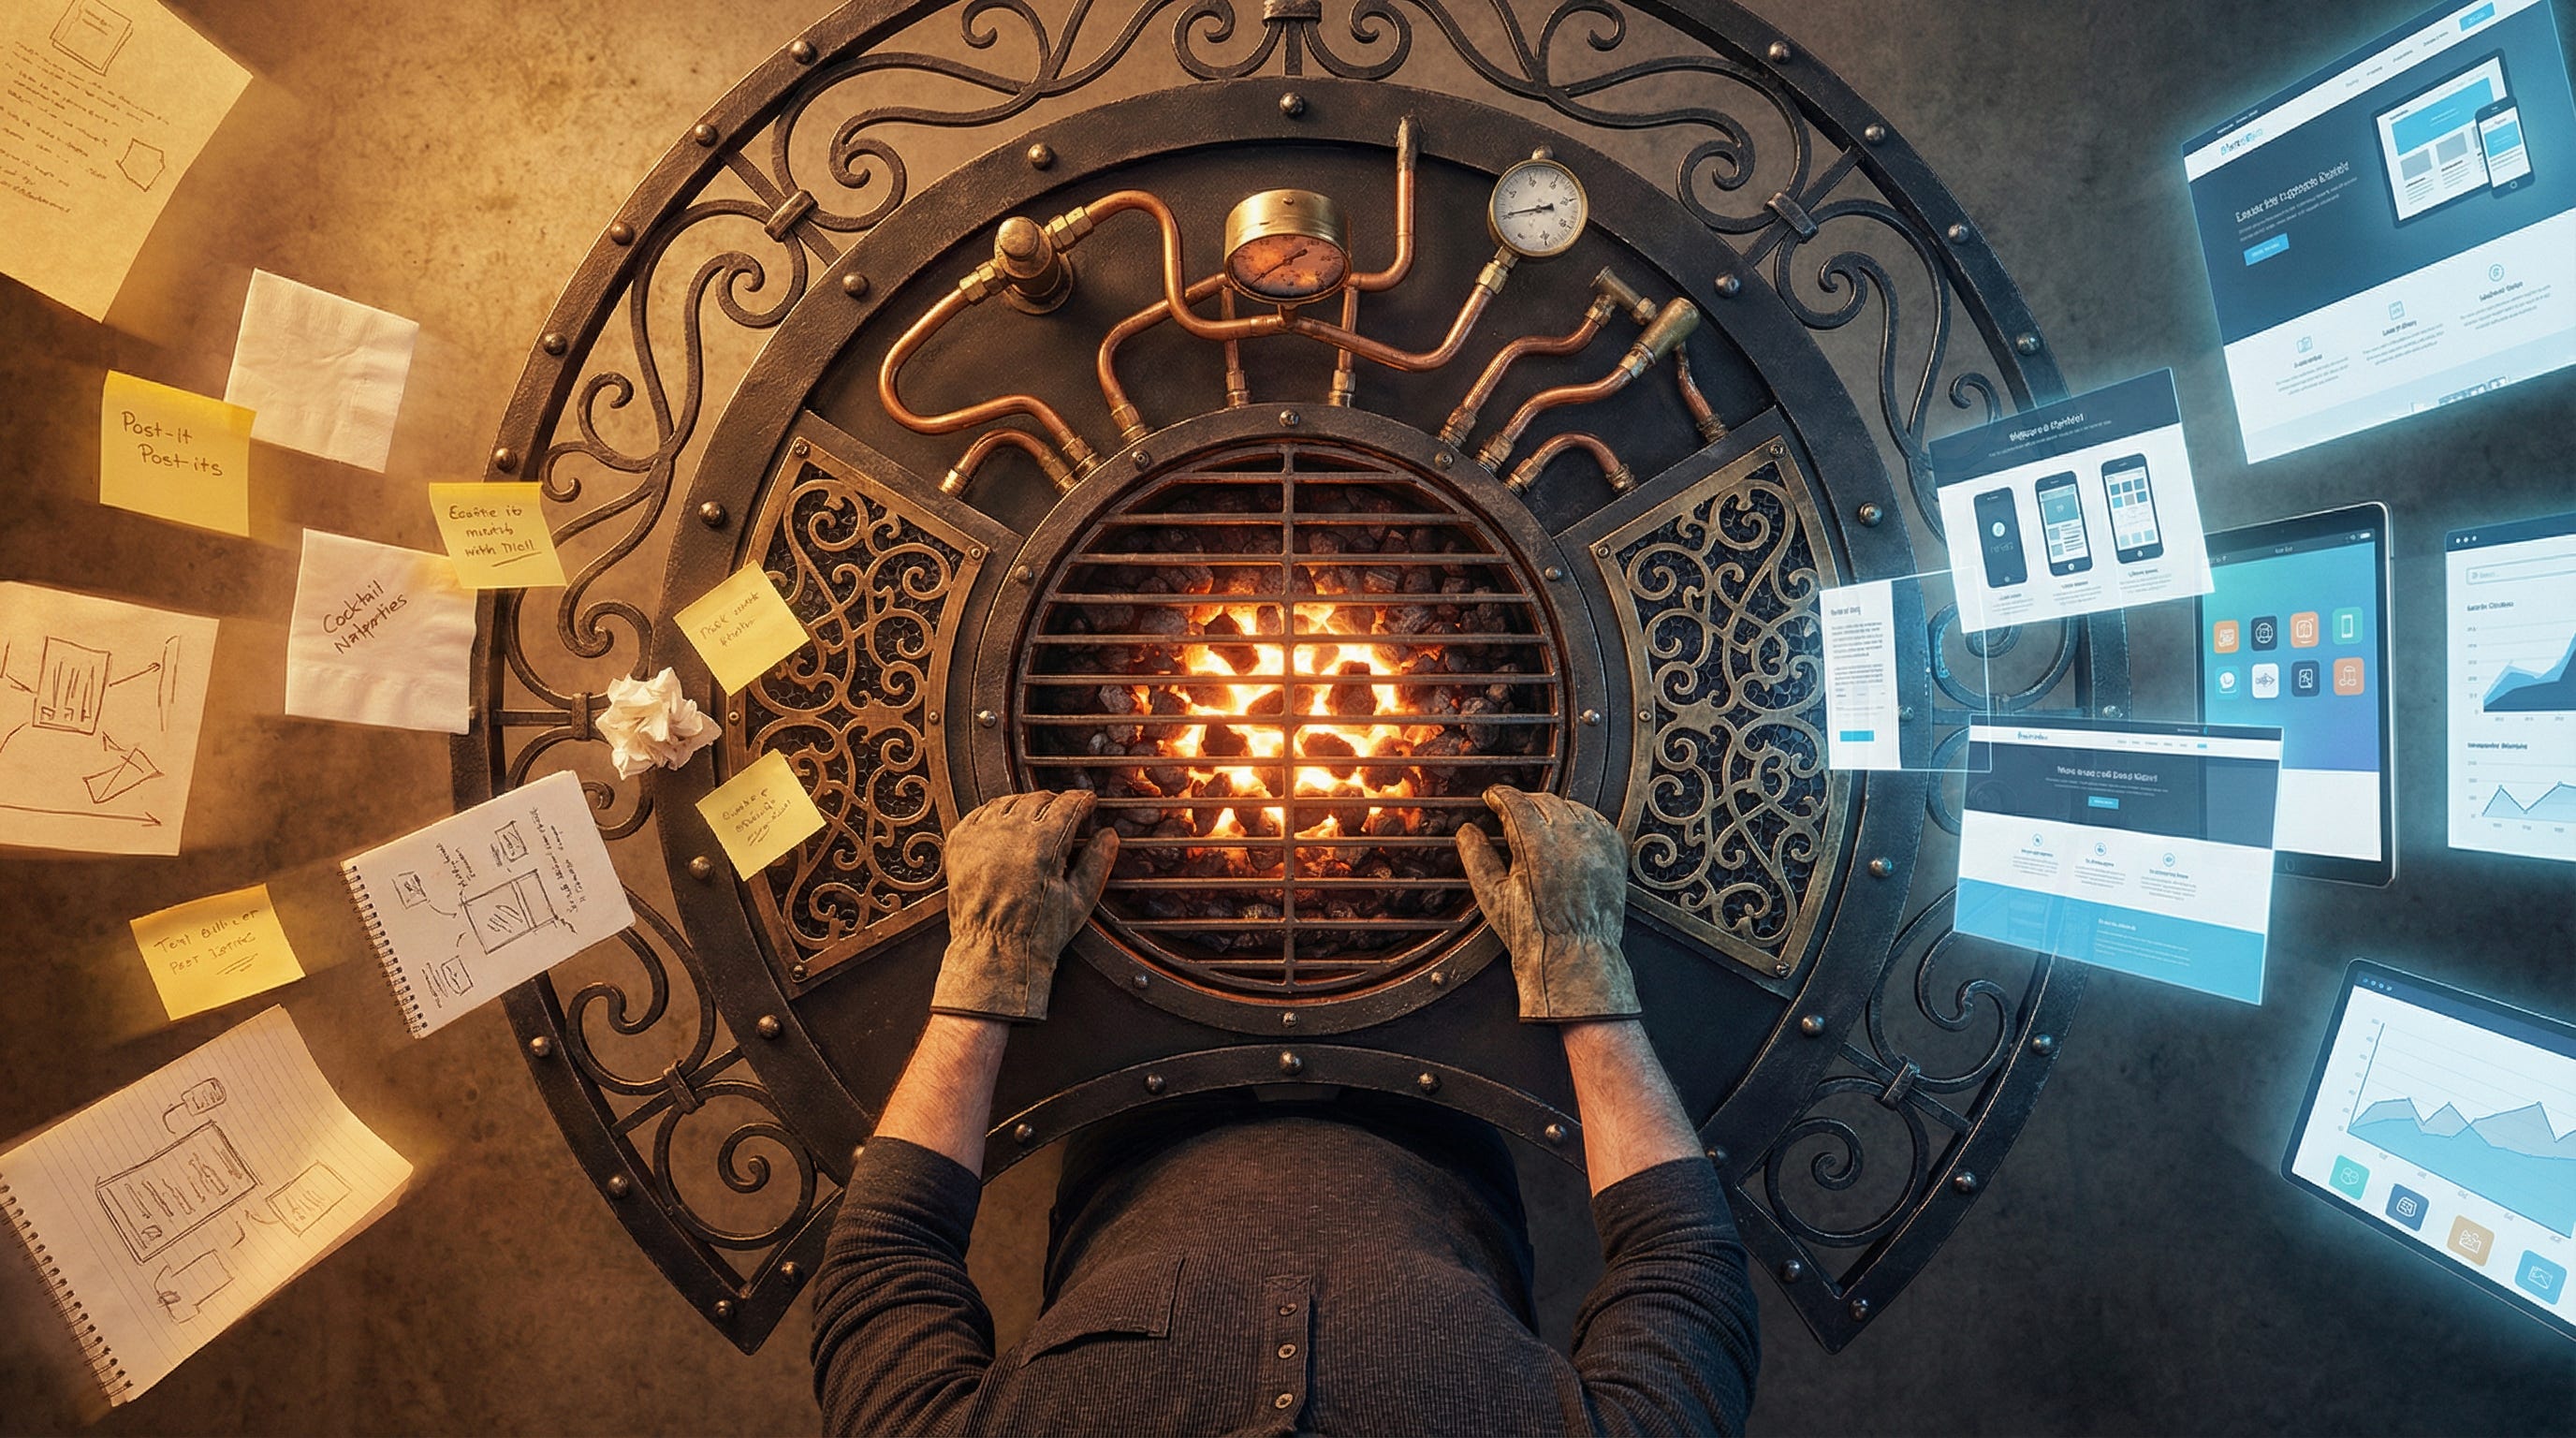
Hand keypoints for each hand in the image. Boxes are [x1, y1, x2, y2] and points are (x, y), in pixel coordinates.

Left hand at [933, 791, 1118, 1021]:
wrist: (992, 950)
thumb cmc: (1035, 933)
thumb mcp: (1078, 901)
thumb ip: (1097, 862)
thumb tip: (1108, 836)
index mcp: (1043, 844)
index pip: (1068, 803)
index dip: (1083, 801)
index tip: (1087, 804)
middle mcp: (1011, 833)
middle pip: (1039, 798)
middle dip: (1056, 804)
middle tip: (1065, 816)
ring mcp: (982, 836)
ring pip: (1009, 801)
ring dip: (1026, 806)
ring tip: (1035, 822)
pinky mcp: (960, 843)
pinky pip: (980, 812)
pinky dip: (995, 815)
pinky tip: (1005, 828)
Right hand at [1456, 786, 1637, 1021]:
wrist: (1576, 953)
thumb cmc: (1535, 932)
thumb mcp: (1493, 896)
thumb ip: (1477, 857)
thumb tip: (1466, 833)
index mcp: (1535, 844)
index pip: (1514, 800)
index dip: (1499, 795)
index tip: (1493, 797)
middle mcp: (1568, 837)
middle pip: (1540, 799)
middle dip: (1522, 803)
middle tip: (1510, 813)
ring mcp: (1594, 842)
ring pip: (1568, 806)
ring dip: (1550, 810)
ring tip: (1537, 825)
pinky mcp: (1613, 850)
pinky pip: (1594, 819)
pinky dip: (1578, 820)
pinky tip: (1566, 834)